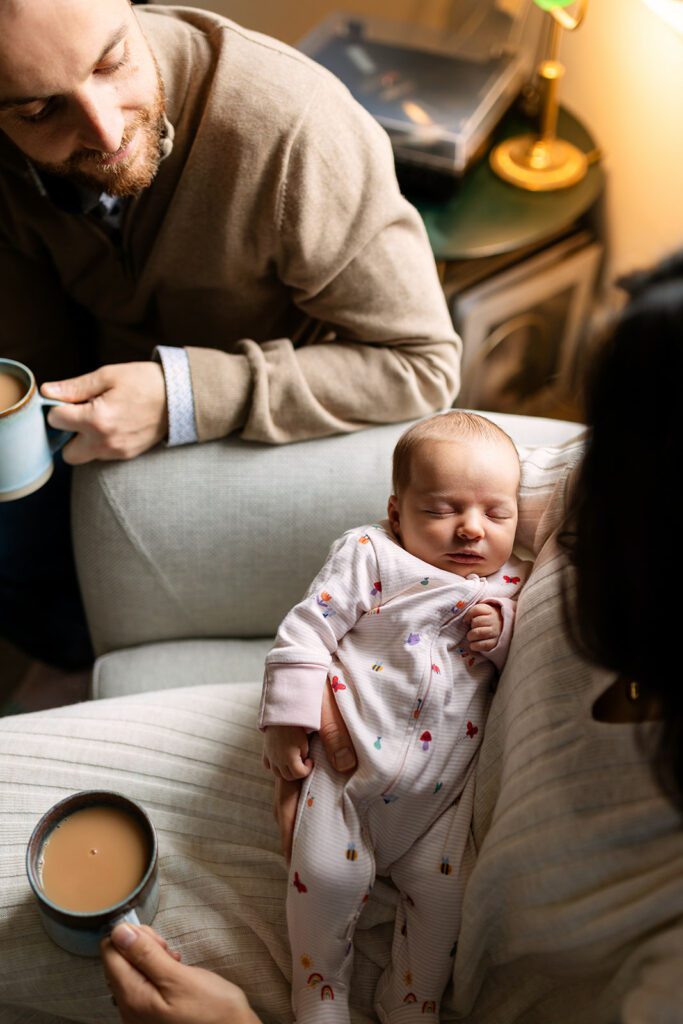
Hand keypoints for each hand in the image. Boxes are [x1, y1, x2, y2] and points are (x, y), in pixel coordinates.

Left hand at [41, 362, 166, 463]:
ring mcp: (117, 452)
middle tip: (80, 416)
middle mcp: (104, 441)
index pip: (55, 420)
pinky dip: (102, 443)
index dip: (58, 407)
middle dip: (68, 436)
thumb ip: (75, 387)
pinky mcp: (128, 455)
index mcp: (96, 419)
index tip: (69, 399)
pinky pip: (104, 456)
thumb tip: (47, 391)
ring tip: (101, 418)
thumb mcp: (108, 376)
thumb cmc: (144, 382)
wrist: (180, 397)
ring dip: (86, 440)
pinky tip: (114, 425)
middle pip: (67, 453)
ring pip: (86, 456)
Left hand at [101, 923, 259, 1023]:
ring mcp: (138, 1013)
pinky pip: (142, 983)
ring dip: (151, 957)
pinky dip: (156, 971)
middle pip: (119, 961)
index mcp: (132, 998)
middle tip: (169, 951)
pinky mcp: (150, 1014)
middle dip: (141, 947)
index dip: (132, 937)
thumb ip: (146, 954)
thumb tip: (119, 932)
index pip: (110, 953)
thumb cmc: (212, 1010)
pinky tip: (174, 971)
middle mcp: (128, 1008)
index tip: (157, 941)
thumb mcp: (179, 977)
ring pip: (131, 970)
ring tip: (174, 961)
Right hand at [262, 725, 312, 780]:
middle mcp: (278, 760)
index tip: (309, 761)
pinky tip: (280, 759)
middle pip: (288, 776)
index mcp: (289, 758)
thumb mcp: (304, 743)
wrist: (281, 715)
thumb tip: (303, 763)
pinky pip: (267, 765)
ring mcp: (270, 756)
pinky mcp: (265, 751)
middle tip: (302, 762)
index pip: (299, 774)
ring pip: (277, 773)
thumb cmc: (296, 728)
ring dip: (286, 771)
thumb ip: (303, 756)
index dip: (307, 770)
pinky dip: (274, 766)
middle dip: (297, 772)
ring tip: (292, 762)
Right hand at [273, 681, 356, 862]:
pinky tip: (300, 794)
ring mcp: (274, 747)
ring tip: (298, 835)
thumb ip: (338, 738)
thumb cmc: (312, 681)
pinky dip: (289, 787)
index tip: (298, 857)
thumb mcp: (328, 708)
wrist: (294, 655)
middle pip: (280, 802)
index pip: (289, 802)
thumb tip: (345, 771)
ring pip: (280, 786)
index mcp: (287, 752)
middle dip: (286, 832)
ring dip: (288, 810)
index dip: (294, 831)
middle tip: (293, 862)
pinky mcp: (279, 737)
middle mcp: (276, 755)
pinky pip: (281, 769)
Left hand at [466, 603, 502, 652]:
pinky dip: (475, 645)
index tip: (467, 620)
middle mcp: (494, 621)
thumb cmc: (486, 619)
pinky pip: (483, 645)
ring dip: (471, 636)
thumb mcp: (481, 612)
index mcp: (490, 611)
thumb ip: (473, 612)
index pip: (477, 610)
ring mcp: (495, 632)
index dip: (469, 615)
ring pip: (479, 633)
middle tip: (471, 629)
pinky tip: (473, 644)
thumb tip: (465, 620)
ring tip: (471, 637)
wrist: (500, 628)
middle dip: (471, 626)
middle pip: (477, 622)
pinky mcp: (494, 643)